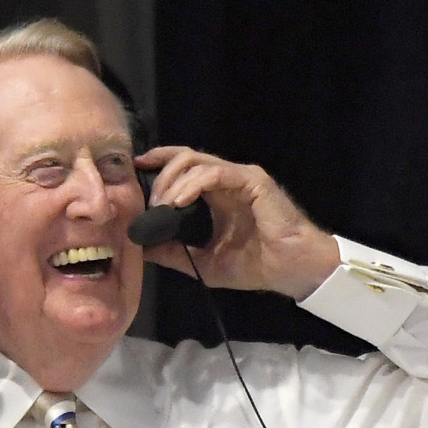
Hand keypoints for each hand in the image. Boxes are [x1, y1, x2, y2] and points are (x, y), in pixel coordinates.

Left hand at [135, 147, 339, 299]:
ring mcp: (240, 178)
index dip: (159, 162)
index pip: (183, 166)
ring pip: (196, 161)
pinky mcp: (252, 181)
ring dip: (172, 182)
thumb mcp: (205, 262)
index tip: (136, 169)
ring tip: (162, 206)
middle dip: (160, 176)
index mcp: (217, 195)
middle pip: (185, 158)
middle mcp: (227, 181)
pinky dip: (192, 184)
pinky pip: (215, 173)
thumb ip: (175, 253)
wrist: (291, 270)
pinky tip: (179, 202)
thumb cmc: (257, 266)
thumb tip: (142, 248)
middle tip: (148, 203)